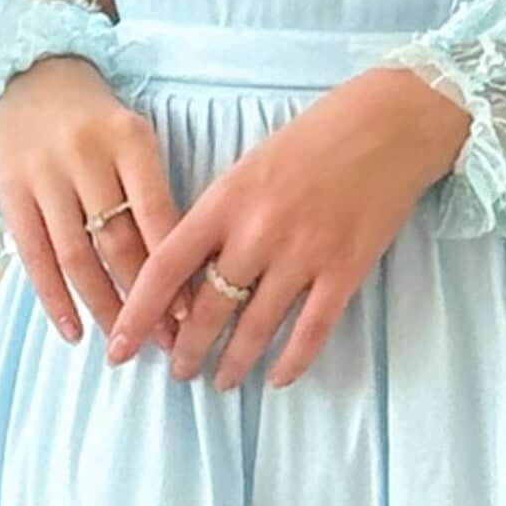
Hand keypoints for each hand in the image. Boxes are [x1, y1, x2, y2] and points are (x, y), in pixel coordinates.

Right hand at [0, 55, 189, 351]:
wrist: (30, 79)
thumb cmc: (97, 123)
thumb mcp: (135, 142)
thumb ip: (154, 196)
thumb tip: (182, 276)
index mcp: (129, 140)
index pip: (157, 217)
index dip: (174, 270)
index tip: (192, 314)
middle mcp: (85, 155)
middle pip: (118, 242)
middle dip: (144, 299)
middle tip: (165, 340)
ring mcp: (44, 175)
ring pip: (77, 257)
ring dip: (102, 307)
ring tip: (124, 343)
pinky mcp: (10, 192)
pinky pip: (34, 256)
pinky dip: (53, 299)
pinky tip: (72, 331)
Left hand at [101, 64, 467, 389]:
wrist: (386, 124)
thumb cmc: (314, 138)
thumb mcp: (249, 165)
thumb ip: (220, 214)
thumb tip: (192, 267)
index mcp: (225, 201)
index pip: (166, 267)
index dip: (138, 312)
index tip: (118, 345)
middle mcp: (258, 232)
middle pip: (208, 308)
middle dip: (187, 349)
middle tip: (176, 372)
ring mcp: (303, 255)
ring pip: (256, 327)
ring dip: (233, 361)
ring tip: (220, 381)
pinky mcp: (345, 271)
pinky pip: (311, 330)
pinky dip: (292, 360)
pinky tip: (278, 379)